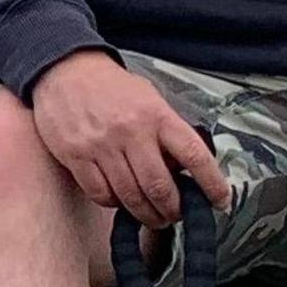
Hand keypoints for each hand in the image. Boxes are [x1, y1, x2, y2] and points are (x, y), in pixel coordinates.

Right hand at [29, 51, 229, 224]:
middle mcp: (131, 131)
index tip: (220, 200)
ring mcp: (102, 146)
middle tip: (175, 215)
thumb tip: (183, 168)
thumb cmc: (110, 87)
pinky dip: (114, 204)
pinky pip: (101, 194)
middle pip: (160, 187)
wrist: (65, 71)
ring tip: (151, 215)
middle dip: (172, 210)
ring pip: (131, 197)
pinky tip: (119, 199)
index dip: (212, 183)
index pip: (194, 155)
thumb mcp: (149, 98)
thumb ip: (167, 131)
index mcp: (156, 115)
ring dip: (145, 214)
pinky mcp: (77, 157)